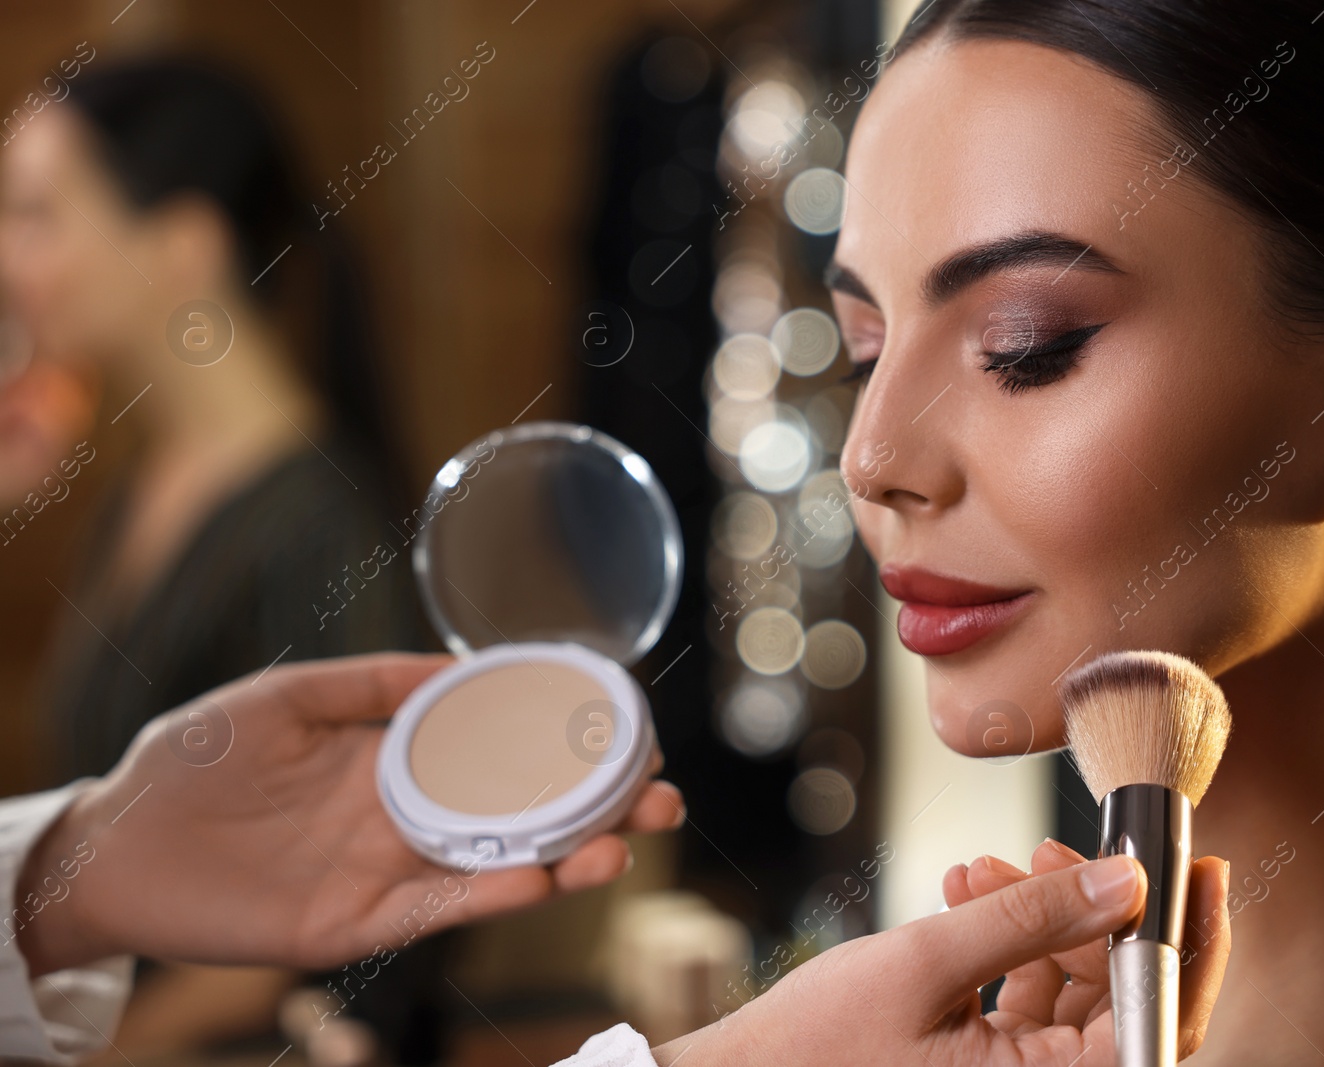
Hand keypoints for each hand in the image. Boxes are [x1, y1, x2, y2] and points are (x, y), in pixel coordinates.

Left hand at [16, 652, 684, 975]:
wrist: (114, 841)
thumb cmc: (192, 761)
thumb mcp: (286, 697)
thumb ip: (373, 684)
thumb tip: (459, 666)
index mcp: (397, 763)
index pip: (502, 755)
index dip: (565, 748)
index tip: (625, 731)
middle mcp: (407, 820)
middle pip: (520, 818)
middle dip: (594, 811)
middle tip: (662, 798)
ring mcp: (385, 874)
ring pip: (494, 870)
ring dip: (563, 861)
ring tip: (622, 844)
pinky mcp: (352, 924)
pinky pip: (433, 912)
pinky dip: (488, 899)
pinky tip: (540, 879)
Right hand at [652, 848, 1224, 1064]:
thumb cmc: (814, 1050)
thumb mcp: (927, 964)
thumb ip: (1031, 919)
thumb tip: (1122, 878)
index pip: (1159, 1023)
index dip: (1190, 944)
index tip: (1201, 873)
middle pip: (1118, 1003)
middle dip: (1091, 914)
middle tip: (1061, 847)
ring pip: (1068, 995)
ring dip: (1038, 921)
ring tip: (984, 867)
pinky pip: (1022, 1005)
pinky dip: (1004, 948)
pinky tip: (966, 892)